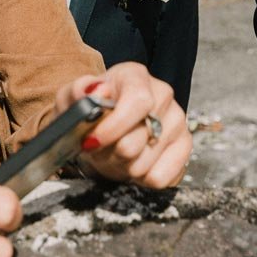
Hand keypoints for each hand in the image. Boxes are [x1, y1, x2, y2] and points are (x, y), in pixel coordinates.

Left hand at [58, 62, 188, 189]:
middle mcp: (163, 95)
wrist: (106, 130)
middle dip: (110, 153)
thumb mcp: (72, 100)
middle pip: (137, 140)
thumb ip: (77, 93)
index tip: (92, 141)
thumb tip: (96, 92)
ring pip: (144, 163)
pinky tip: (132, 164)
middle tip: (98, 150)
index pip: (137, 101)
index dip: (114, 126)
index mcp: (135, 76)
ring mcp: (177, 122)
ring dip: (122, 167)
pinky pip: (160, 178)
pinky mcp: (184, 148)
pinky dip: (139, 180)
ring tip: (115, 155)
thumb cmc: (91, 113)